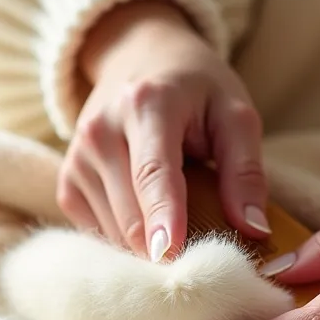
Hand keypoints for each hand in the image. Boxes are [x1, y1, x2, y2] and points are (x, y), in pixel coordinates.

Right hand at [60, 0, 268, 261]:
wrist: (137, 58)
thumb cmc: (195, 89)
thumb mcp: (235, 114)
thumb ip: (245, 170)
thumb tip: (254, 229)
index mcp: (147, 104)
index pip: (153, 171)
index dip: (162, 216)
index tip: (168, 255)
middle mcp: (100, 131)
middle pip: (130, 214)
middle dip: (167, 250)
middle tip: (205, 261)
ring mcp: (77, 159)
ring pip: (113, 233)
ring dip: (147, 248)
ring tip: (177, 228)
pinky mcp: (66, 183)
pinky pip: (96, 233)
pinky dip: (126, 240)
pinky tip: (148, 221)